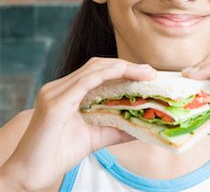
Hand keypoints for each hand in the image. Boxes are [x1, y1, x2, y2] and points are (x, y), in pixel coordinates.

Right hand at [0, 57, 155, 190]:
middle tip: (151, 72)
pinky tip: (124, 75)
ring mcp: (55, 93)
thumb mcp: (95, 137)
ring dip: (122, 68)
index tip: (147, 74)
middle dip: (127, 65)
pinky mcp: (54, 103)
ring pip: (93, 69)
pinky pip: (84, 82)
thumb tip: (142, 126)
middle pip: (98, 65)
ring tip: (144, 73)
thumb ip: (116, 129)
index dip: (124, 68)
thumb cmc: (57, 154)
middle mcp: (59, 87)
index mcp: (67, 92)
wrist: (28, 174)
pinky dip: (106, 76)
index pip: (99, 71)